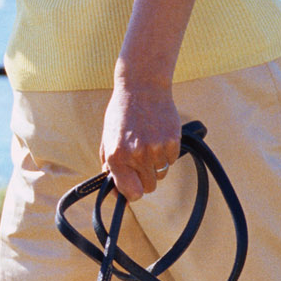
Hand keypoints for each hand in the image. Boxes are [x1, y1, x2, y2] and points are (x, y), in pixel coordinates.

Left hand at [100, 77, 182, 199]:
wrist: (142, 87)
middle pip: (149, 187)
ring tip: (148, 143)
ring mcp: (156, 149)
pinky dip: (166, 153)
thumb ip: (110, 166)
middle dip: (144, 178)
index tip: (132, 187)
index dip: (132, 193)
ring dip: (155, 165)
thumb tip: (116, 191)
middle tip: (140, 161)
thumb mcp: (108, 138)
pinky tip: (158, 136)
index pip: (131, 193)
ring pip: (161, 174)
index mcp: (117, 156)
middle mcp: (137, 155)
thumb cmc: (122, 113)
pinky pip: (172, 160)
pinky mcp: (172, 141)